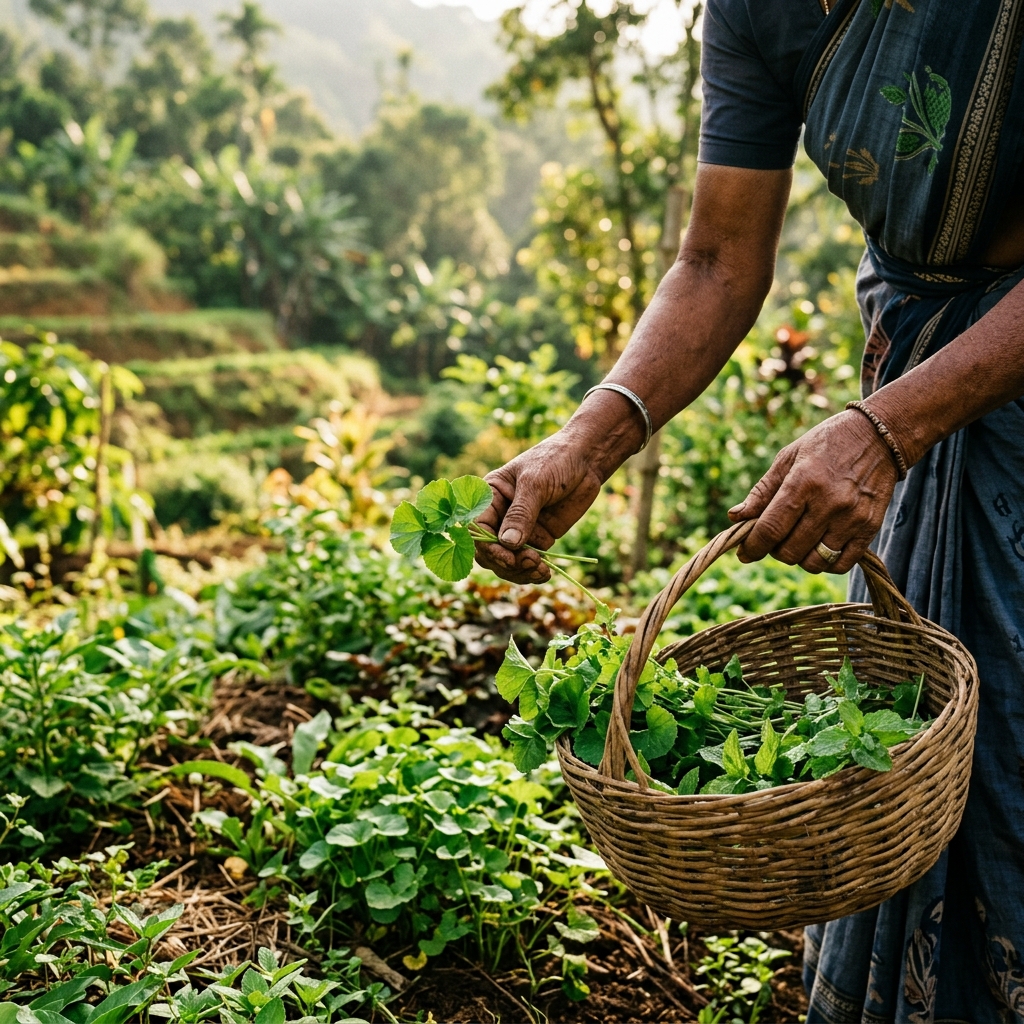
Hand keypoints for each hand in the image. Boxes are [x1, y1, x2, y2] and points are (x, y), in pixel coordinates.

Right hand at [475, 431, 608, 584]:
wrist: (586, 460)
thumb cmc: (554, 460)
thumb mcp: (535, 482)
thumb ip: (521, 513)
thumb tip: (508, 544)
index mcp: (490, 497)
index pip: (477, 529)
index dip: (488, 548)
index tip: (509, 558)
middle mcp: (500, 516)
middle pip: (489, 551)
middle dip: (506, 563)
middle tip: (530, 563)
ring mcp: (519, 529)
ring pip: (508, 561)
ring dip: (520, 571)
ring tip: (541, 570)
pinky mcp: (538, 538)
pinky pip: (529, 562)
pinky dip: (534, 572)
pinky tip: (545, 573)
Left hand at [727, 410, 899, 573]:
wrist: (878, 436)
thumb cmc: (825, 444)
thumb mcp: (788, 457)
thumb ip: (762, 491)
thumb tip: (735, 517)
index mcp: (802, 482)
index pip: (771, 528)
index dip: (753, 547)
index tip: (744, 553)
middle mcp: (828, 503)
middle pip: (790, 551)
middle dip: (775, 550)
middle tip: (776, 538)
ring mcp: (852, 517)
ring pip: (814, 562)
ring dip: (799, 558)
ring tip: (798, 540)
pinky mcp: (870, 526)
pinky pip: (842, 564)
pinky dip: (826, 563)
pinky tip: (820, 547)